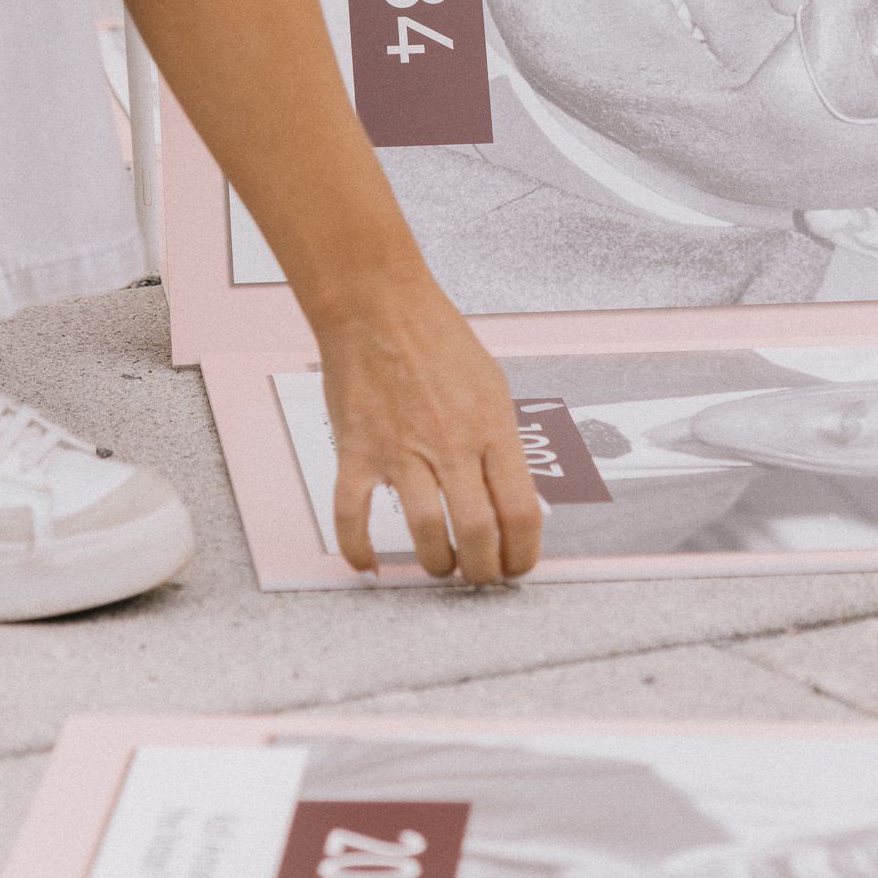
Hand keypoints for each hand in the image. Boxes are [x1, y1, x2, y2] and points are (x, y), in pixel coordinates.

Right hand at [320, 278, 542, 583]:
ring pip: (426, 534)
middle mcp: (451, 442)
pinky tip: (369, 564)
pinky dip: (359, 550)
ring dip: (435, 563)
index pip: (522, 512)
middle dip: (482, 571)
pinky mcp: (357, 450)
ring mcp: (401, 449)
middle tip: (478, 575)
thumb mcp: (492, 385)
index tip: (516, 566)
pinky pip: (354, 516)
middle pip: (479, 534)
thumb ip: (502, 442)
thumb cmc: (436, 337)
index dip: (523, 554)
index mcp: (492, 427)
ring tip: (437, 563)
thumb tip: (513, 496)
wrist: (377, 303)